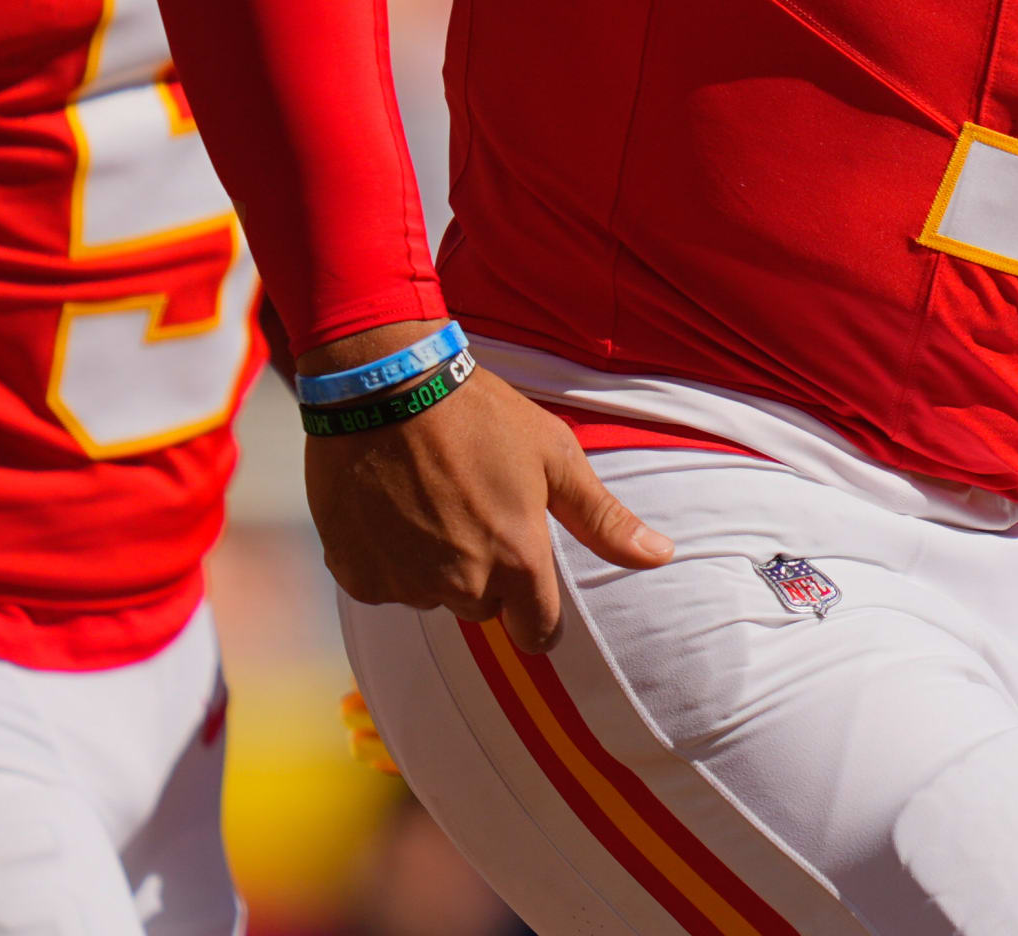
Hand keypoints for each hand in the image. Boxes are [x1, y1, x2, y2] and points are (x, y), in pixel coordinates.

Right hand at [301, 334, 671, 650]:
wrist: (384, 384)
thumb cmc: (479, 413)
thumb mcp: (554, 455)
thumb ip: (604, 519)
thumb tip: (661, 557)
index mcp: (517, 562)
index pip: (538, 634)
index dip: (536, 607)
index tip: (524, 569)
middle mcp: (461, 585)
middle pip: (482, 608)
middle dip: (482, 572)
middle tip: (471, 506)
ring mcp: (405, 583)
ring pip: (430, 594)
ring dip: (432, 563)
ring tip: (427, 496)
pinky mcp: (357, 575)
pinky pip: (382, 583)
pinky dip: (386, 556)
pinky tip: (388, 505)